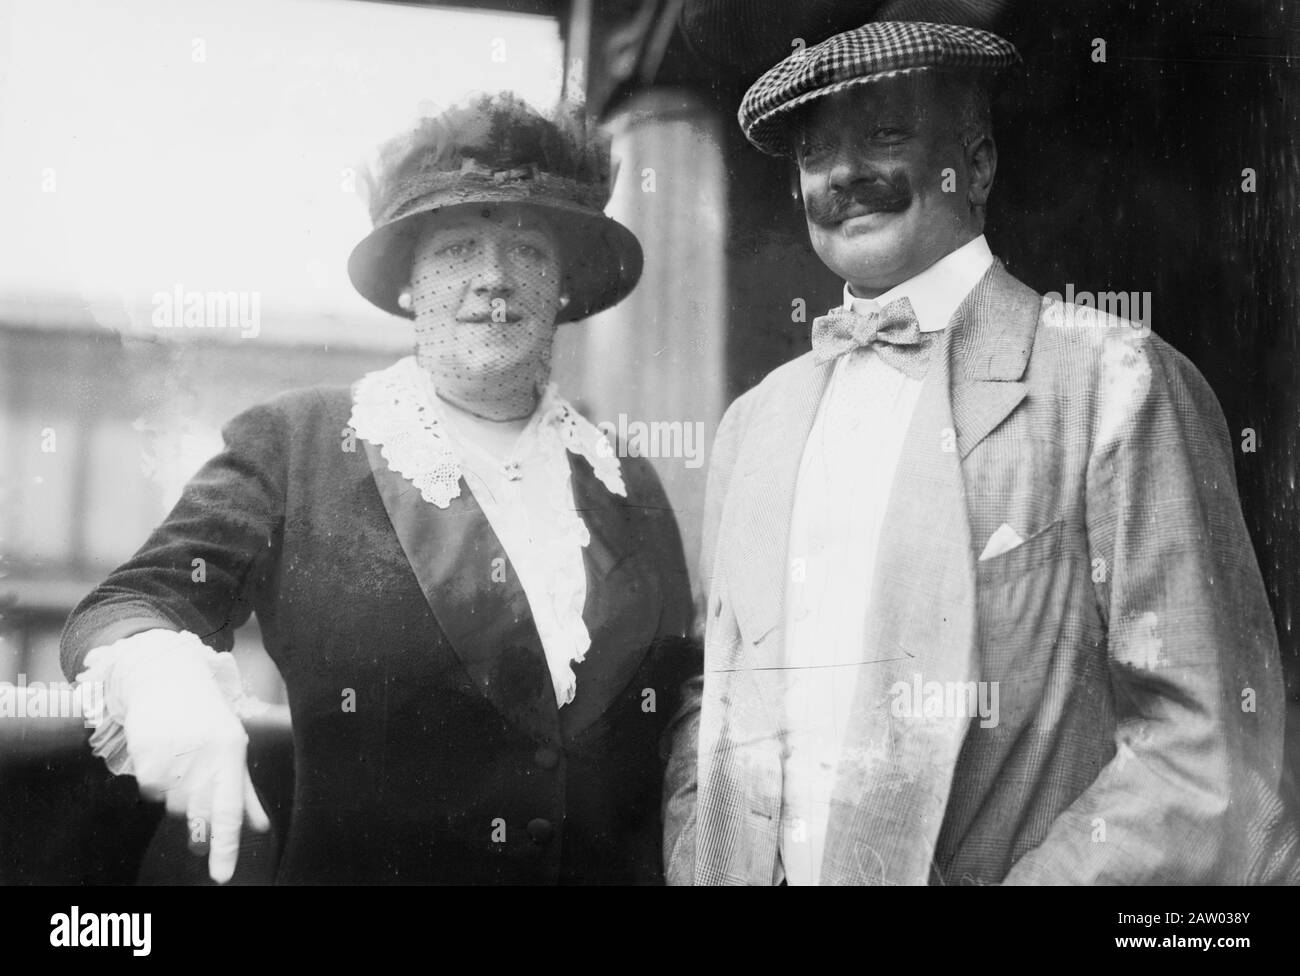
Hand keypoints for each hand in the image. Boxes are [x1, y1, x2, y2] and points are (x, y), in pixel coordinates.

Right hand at [114, 640, 270, 883]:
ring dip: (177, 793)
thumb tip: (260, 827)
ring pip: (172, 805)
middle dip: (196, 811)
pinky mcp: (144, 757)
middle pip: (196, 813)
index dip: (225, 847)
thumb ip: (245, 792)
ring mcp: (172, 758)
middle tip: (194, 786)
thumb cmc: (207, 717)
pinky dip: (156, 781)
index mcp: (232, 754)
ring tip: (181, 756)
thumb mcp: (233, 747)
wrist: (166, 678)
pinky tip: (163, 752)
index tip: (221, 876)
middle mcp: (204, 757)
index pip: (229, 810)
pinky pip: (150, 792)